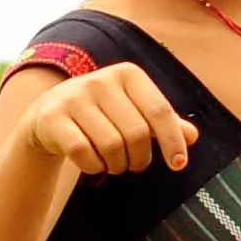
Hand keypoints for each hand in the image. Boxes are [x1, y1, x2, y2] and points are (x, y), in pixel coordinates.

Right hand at [26, 62, 195, 176]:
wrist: (48, 115)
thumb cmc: (101, 114)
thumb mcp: (134, 112)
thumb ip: (163, 123)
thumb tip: (193, 136)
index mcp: (127, 74)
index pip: (159, 111)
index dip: (172, 141)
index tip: (179, 165)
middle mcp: (100, 80)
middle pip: (137, 134)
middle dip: (140, 159)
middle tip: (135, 165)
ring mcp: (74, 97)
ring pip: (112, 146)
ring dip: (117, 165)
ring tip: (114, 164)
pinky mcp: (53, 117)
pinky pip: (84, 153)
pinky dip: (93, 166)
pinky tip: (93, 163)